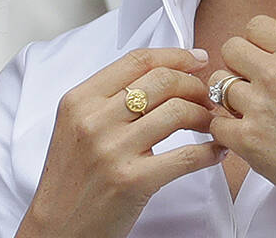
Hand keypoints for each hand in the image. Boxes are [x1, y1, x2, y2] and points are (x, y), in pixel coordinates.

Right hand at [17, 48, 224, 237]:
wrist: (58, 228)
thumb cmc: (70, 179)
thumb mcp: (75, 126)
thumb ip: (106, 99)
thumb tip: (158, 75)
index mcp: (79, 100)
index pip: (136, 61)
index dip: (174, 55)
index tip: (196, 59)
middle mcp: (94, 120)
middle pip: (162, 81)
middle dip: (195, 85)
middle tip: (206, 96)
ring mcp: (114, 149)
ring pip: (178, 112)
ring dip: (205, 115)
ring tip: (211, 122)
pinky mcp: (133, 180)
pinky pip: (186, 156)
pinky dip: (211, 150)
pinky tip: (217, 151)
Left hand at [207, 14, 275, 237]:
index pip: (256, 26)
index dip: (260, 41)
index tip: (267, 57)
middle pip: (230, 49)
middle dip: (241, 63)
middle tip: (257, 83)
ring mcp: (259, 107)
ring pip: (218, 84)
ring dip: (232, 95)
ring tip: (254, 110)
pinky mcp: (248, 140)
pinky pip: (216, 123)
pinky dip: (227, 129)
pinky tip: (248, 134)